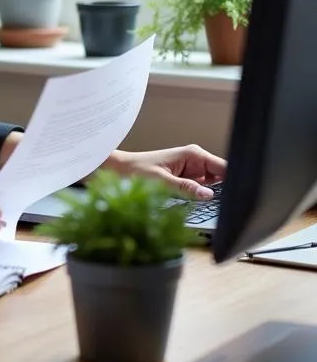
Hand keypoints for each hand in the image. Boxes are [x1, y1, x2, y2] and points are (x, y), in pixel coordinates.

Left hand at [104, 144, 225, 199]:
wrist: (120, 170)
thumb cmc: (136, 170)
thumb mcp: (161, 181)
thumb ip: (185, 188)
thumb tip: (208, 195)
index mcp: (193, 154)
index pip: (225, 167)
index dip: (235, 181)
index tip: (241, 196)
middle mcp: (196, 161)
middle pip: (224, 177)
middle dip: (227, 190)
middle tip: (230, 206)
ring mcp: (193, 171)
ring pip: (215, 186)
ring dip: (216, 196)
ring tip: (218, 207)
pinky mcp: (188, 180)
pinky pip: (203, 190)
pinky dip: (204, 197)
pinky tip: (205, 205)